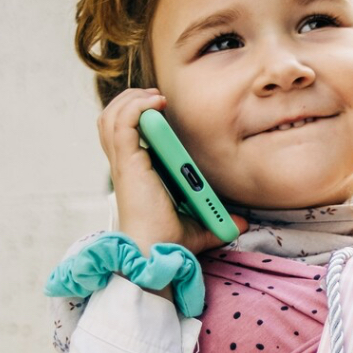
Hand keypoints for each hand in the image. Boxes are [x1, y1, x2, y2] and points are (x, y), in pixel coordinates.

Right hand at [97, 89, 245, 259]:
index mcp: (137, 174)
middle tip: (158, 98)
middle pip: (111, 120)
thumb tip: (242, 223)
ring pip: (110, 117)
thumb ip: (217, 220)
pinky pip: (122, 123)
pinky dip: (136, 106)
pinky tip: (156, 102)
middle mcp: (126, 166)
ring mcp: (124, 164)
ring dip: (131, 99)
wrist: (157, 254)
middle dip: (131, 100)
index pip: (125, 135)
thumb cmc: (171, 243)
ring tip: (154, 97)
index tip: (162, 107)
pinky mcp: (127, 163)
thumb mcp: (199, 227)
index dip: (138, 115)